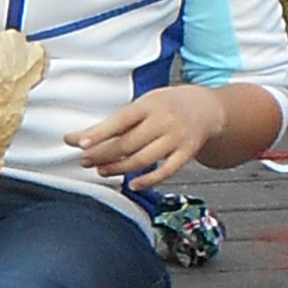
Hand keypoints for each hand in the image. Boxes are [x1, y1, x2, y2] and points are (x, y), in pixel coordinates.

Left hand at [80, 83, 221, 181]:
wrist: (208, 108)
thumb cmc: (167, 105)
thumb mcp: (145, 103)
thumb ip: (120, 120)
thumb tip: (84, 137)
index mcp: (149, 105)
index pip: (120, 120)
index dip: (99, 133)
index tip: (79, 142)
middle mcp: (164, 121)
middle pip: (128, 143)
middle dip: (102, 154)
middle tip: (84, 160)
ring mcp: (177, 138)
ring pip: (143, 159)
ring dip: (118, 168)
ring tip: (101, 170)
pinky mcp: (187, 153)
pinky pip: (166, 171)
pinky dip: (148, 180)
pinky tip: (132, 184)